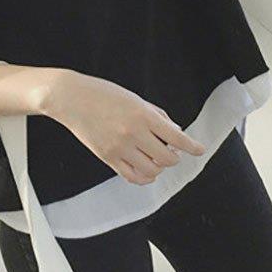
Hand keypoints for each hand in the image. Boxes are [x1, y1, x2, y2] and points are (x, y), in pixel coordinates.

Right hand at [42, 70, 206, 184]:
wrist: (71, 98)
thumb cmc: (102, 93)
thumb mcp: (134, 98)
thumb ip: (156, 115)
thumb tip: (174, 131)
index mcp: (142, 115)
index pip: (176, 137)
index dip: (192, 146)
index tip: (199, 150)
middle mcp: (133, 133)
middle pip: (166, 158)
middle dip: (174, 156)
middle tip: (172, 150)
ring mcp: (119, 148)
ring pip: (151, 170)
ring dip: (159, 166)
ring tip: (156, 157)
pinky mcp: (107, 158)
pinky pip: (132, 177)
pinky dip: (144, 177)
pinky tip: (147, 171)